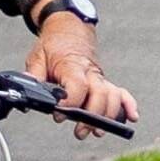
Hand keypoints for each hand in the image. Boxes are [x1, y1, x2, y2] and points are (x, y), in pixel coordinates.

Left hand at [27, 6, 129, 129]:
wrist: (68, 28)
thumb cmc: (53, 45)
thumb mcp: (37, 56)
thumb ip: (33, 75)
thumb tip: (27, 90)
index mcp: (72, 65)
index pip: (78, 86)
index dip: (71, 102)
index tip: (59, 114)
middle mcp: (90, 72)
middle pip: (100, 94)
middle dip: (92, 116)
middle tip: (79, 131)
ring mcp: (99, 77)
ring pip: (112, 96)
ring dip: (108, 116)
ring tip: (96, 132)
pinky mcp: (104, 81)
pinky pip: (121, 92)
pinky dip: (129, 104)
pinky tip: (131, 117)